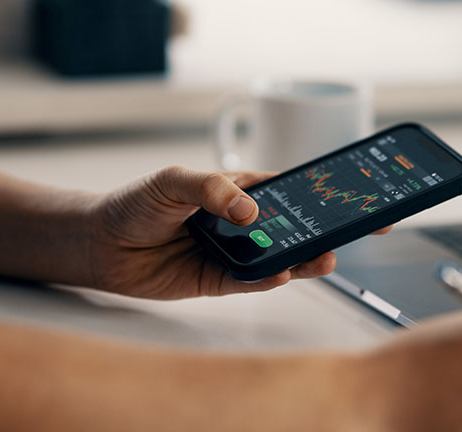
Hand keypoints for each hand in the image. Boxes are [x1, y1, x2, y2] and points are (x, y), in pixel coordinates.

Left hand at [88, 165, 391, 299]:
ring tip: (325, 256)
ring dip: (304, 258)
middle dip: (327, 228)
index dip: (323, 192)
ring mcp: (234, 253)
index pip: (290, 190)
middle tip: (359, 229)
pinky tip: (284, 273)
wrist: (102, 243)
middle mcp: (243, 223)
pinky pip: (251, 281)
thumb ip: (213, 191)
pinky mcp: (219, 281)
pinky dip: (269, 279)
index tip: (355, 195)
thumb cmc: (137, 202)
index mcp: (239, 190)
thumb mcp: (175, 180)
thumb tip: (251, 211)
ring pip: (280, 257)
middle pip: (294, 226)